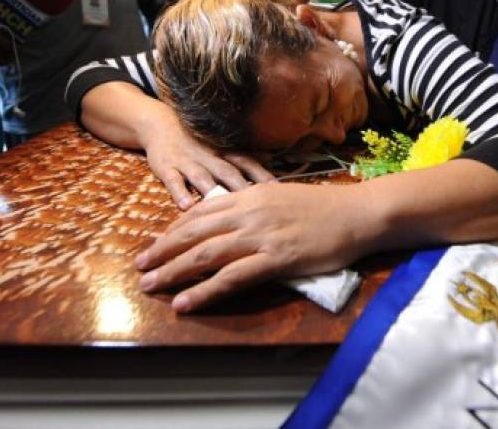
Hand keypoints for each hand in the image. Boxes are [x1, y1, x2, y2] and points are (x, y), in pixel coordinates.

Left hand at [135, 182, 366, 311]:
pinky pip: (231, 279)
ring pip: (205, 255)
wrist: (358, 213)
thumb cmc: (326, 207)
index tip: (157, 243)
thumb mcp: (283, 197)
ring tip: (150, 285)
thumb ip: (255, 206)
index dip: (174, 229)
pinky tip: (184, 303)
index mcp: (250, 195)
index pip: (201, 211)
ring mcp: (261, 236)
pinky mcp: (276, 260)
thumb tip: (233, 220)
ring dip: (173, 272)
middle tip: (139, 266)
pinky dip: (203, 292)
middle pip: (194, 232)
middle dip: (162, 250)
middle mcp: (250, 213)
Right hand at [143, 119, 275, 209]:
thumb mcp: (221, 144)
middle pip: (228, 172)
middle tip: (256, 204)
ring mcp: (187, 162)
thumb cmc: (196, 140)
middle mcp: (208, 156)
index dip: (262, 174)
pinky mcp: (166, 167)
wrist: (160, 123)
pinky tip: (187, 206)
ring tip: (223, 206)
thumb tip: (272, 158)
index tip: (276, 189)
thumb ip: (245, 154)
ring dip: (212, 190)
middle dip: (242, 187)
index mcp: (224, 152)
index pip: (247, 162)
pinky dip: (180, 192)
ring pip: (201, 177)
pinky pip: (173, 180)